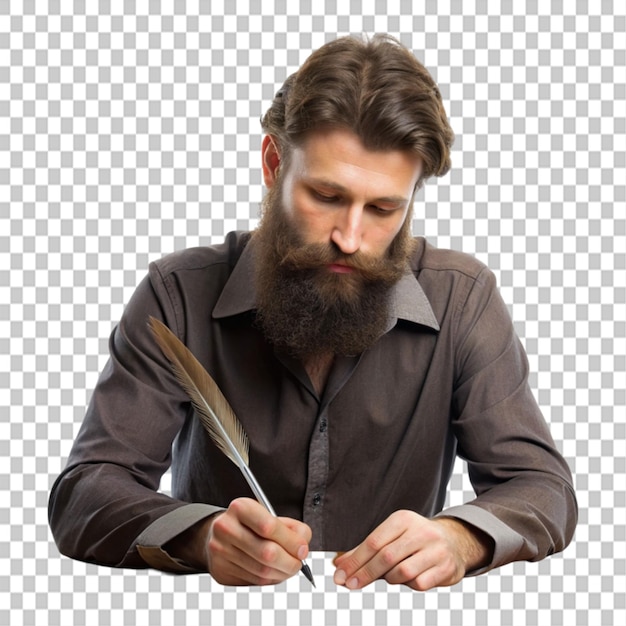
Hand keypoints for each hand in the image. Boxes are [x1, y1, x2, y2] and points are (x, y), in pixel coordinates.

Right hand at [168, 497, 311, 585]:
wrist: (220, 532)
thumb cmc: (250, 523)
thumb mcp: (269, 514)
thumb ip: (291, 527)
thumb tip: (302, 546)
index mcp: (240, 508)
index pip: (269, 526)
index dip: (291, 541)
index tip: (303, 548)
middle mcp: (226, 528)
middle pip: (266, 553)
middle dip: (290, 562)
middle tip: (299, 562)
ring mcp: (220, 551)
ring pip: (261, 572)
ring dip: (282, 573)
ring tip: (288, 567)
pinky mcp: (220, 571)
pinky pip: (253, 582)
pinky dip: (269, 580)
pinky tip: (273, 572)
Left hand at [333, 511, 492, 590]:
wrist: (453, 541)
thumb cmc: (415, 540)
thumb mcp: (392, 536)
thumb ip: (366, 551)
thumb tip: (339, 566)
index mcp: (403, 519)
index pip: (374, 541)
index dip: (355, 560)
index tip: (341, 574)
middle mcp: (420, 531)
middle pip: (385, 557)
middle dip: (364, 573)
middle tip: (350, 584)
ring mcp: (435, 549)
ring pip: (402, 572)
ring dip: (389, 578)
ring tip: (388, 576)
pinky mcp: (446, 567)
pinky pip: (420, 583)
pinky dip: (409, 584)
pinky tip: (409, 578)